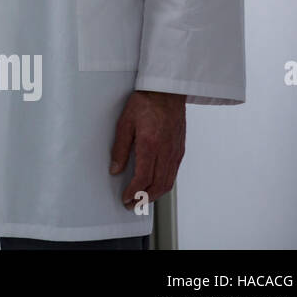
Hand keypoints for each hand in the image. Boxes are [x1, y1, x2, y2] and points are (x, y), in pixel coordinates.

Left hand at [110, 89, 185, 210]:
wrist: (167, 91)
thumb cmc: (145, 102)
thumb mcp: (125, 122)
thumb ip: (120, 148)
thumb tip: (115, 169)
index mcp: (151, 144)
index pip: (143, 177)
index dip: (134, 192)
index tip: (125, 199)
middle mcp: (166, 151)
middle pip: (158, 185)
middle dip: (144, 199)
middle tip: (132, 205)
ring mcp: (175, 151)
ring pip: (168, 182)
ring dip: (155, 195)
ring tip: (142, 200)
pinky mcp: (180, 150)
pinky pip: (174, 173)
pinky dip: (164, 185)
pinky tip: (155, 186)